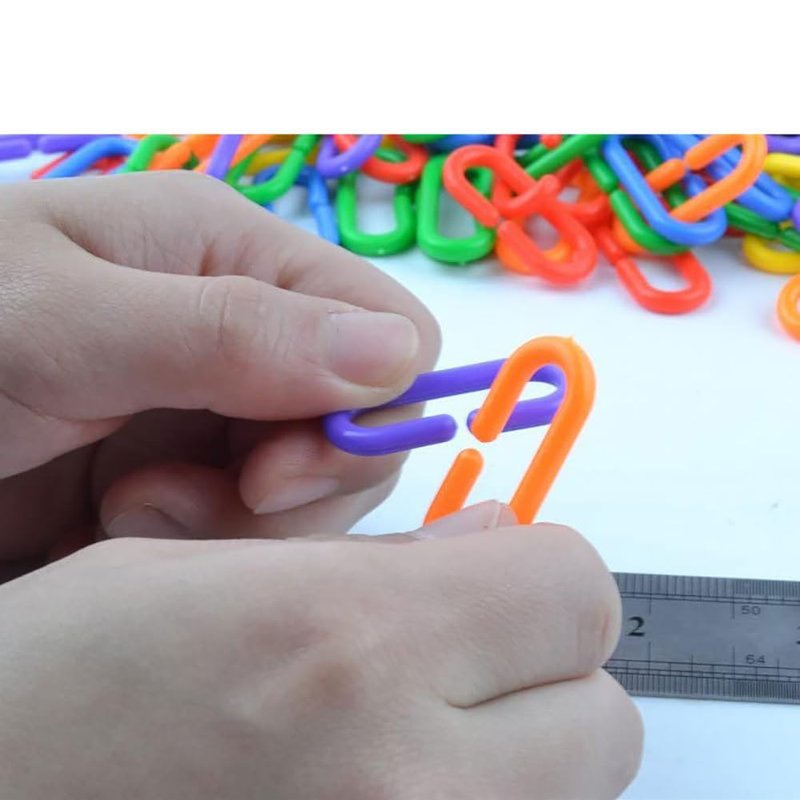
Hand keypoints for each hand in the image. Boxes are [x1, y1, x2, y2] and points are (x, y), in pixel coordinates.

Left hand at [0, 172, 438, 575]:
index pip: (393, 331)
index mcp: (234, 254)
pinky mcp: (195, 474)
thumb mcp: (63, 324)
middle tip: (188, 495)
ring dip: (237, 522)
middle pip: (364, 422)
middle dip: (295, 481)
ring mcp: (223, 407)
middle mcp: (249, 328)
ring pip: (317, 486)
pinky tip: (121, 526)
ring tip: (128, 509)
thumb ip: (231, 331)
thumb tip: (399, 356)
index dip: (371, 409)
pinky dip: (205, 543)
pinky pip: (259, 527)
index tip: (273, 472)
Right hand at [0, 509, 642, 798]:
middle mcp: (398, 785)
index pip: (576, 588)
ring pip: (575, 795)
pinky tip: (379, 785)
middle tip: (457, 660)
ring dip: (522, 752)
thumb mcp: (201, 562)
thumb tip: (496, 536)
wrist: (4, 787)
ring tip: (409, 732)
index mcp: (344, 644)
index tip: (497, 572)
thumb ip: (379, 551)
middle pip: (603, 716)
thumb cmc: (51, 692)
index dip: (540, 570)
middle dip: (543, 670)